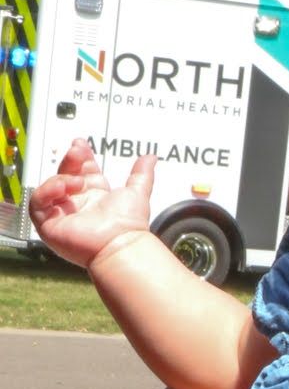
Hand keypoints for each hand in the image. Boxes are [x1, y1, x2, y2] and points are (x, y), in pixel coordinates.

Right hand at [29, 141, 156, 271]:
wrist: (120, 244)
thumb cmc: (129, 224)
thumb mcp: (137, 191)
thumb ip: (142, 173)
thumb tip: (151, 157)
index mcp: (95, 195)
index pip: (81, 171)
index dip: (80, 156)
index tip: (81, 144)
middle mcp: (77, 204)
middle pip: (65, 174)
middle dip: (70, 160)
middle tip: (78, 151)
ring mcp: (62, 214)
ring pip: (50, 187)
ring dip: (61, 178)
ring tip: (78, 181)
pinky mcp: (49, 224)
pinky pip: (37, 203)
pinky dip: (47, 191)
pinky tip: (63, 188)